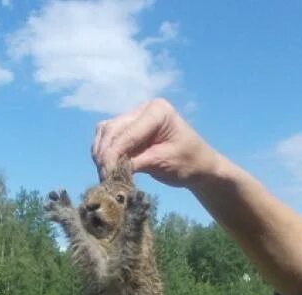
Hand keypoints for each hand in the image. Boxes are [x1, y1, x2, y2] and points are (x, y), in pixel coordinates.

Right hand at [91, 98, 218, 188]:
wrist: (199, 165)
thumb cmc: (189, 163)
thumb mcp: (163, 163)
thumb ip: (136, 163)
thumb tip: (110, 171)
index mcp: (157, 111)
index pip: (126, 133)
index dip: (112, 155)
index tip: (106, 176)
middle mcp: (144, 109)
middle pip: (112, 130)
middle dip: (104, 155)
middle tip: (104, 179)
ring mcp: (135, 117)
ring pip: (106, 132)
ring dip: (101, 153)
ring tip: (105, 176)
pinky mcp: (130, 128)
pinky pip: (109, 137)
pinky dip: (104, 152)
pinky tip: (107, 168)